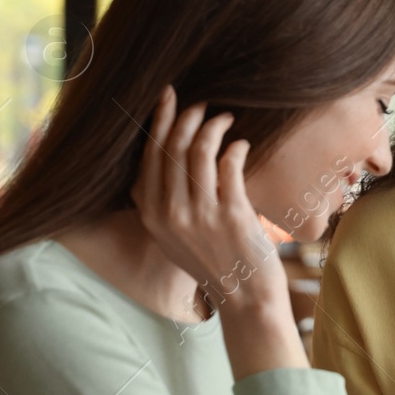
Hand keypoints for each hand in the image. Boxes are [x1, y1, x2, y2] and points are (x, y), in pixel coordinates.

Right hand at [130, 84, 287, 320]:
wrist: (245, 298)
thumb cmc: (214, 261)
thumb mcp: (172, 236)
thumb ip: (160, 203)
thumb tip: (158, 159)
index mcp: (151, 215)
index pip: (149, 155)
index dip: (160, 121)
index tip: (168, 96)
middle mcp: (169, 213)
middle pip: (172, 147)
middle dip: (188, 116)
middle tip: (204, 103)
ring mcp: (200, 215)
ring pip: (199, 151)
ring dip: (214, 127)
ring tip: (226, 118)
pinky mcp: (231, 215)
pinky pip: (229, 166)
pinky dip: (235, 148)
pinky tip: (241, 144)